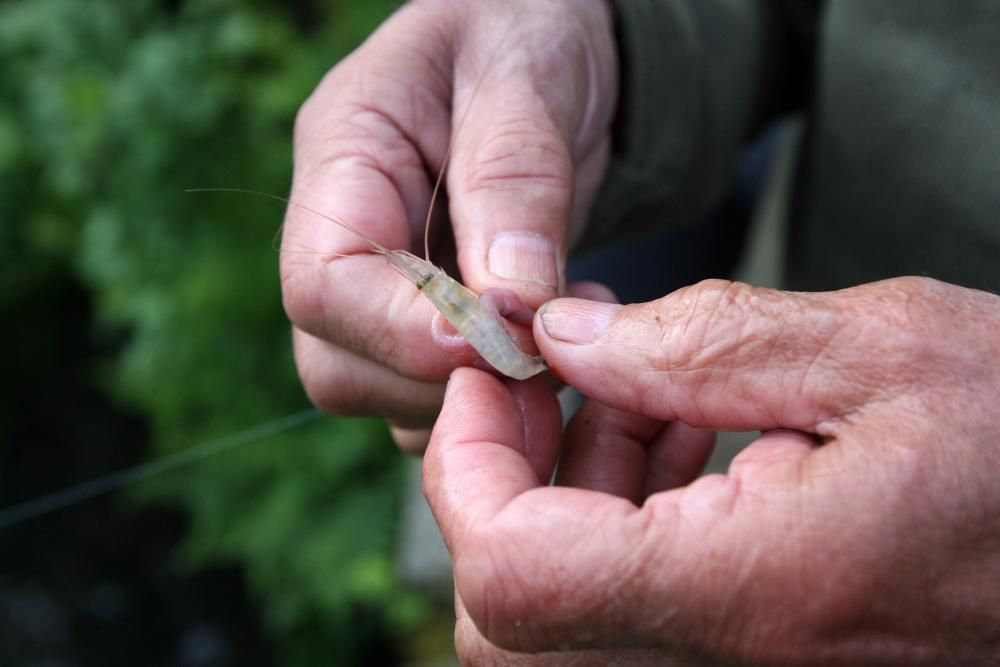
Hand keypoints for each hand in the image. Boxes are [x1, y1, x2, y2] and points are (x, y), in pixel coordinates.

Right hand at [280, 0, 616, 448]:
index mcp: (342, 154)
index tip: (501, 343)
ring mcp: (377, 281)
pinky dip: (491, 394)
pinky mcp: (419, 313)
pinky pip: (430, 393)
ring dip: (473, 393)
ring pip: (381, 391)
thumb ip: (512, 184)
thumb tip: (506, 307)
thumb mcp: (525, 78)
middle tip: (545, 352)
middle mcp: (342, 231)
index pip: (322, 284)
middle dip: (440, 378)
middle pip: (337, 361)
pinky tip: (551, 346)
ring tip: (561, 338)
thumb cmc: (527, 29)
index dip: (403, 334)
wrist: (551, 40)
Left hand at [424, 277, 999, 665]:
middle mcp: (739, 666)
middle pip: (513, 617)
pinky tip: (676, 440)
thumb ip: (698, 344)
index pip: (514, 574)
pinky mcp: (763, 658)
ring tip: (632, 393)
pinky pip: (633, 614)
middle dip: (500, 479)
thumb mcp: (880, 349)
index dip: (466, 469)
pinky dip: (615, 522)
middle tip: (548, 375)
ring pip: (563, 615)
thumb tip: (564, 340)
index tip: (490, 376)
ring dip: (560, 492)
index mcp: (758, 590)